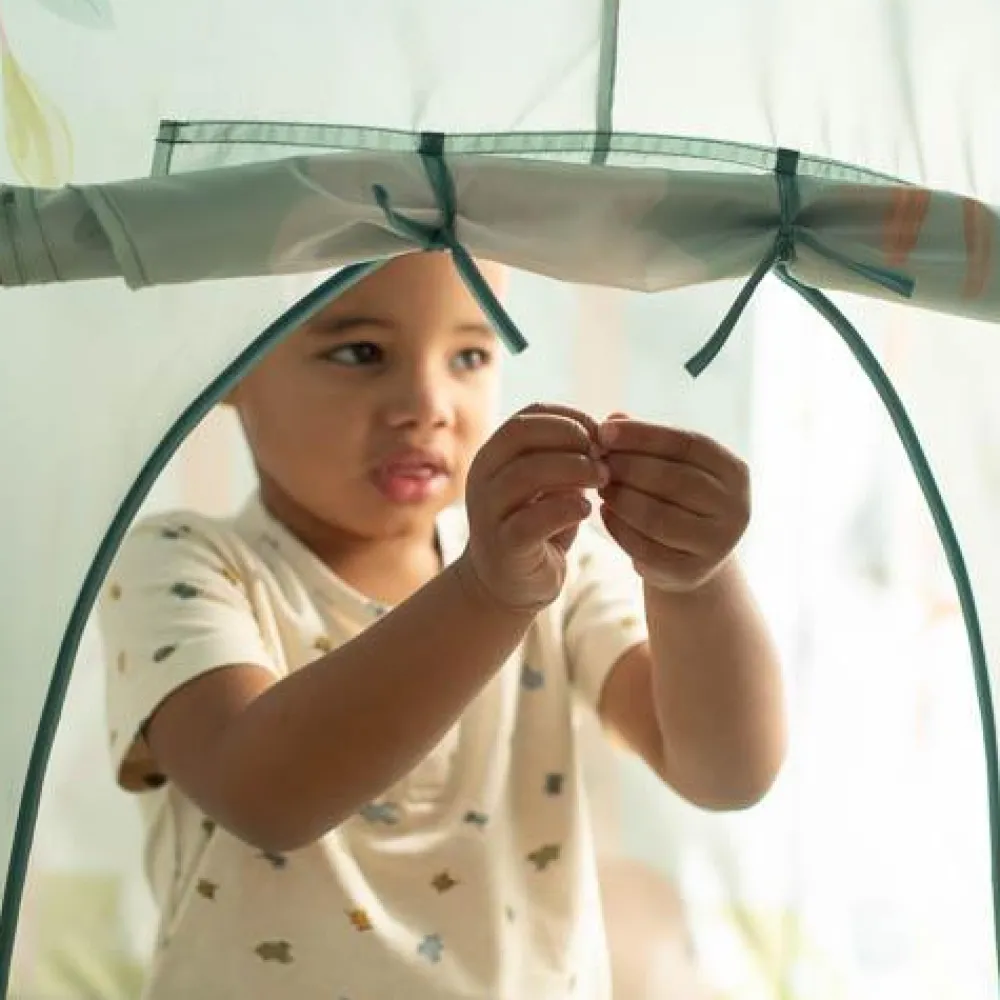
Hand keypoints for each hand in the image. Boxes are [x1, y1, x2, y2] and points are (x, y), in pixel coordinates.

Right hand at [461, 403, 607, 612]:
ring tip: (602, 478)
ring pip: (525, 474)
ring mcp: (488, 512)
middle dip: (569, 437)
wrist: (509, 584)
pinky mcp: (503, 546)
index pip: (527, 417)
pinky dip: (566, 509)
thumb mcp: (555, 483)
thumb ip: (573, 454)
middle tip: (603, 455)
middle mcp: (482, 478)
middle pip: (520, 435)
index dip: (568, 417)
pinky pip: (532, 520)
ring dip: (573, 469)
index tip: (601, 434)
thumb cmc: (539, 525)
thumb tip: (616, 420)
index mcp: (494, 455)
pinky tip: (588, 509)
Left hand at [596, 414, 750, 593]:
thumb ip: (645, 442)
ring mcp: (717, 544)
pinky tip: (605, 513)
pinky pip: (647, 548)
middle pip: (674, 480)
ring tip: (600, 487)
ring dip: (621, 499)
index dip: (644, 435)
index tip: (605, 430)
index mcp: (735, 471)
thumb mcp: (669, 466)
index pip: (688, 444)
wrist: (689, 555)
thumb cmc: (677, 498)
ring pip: (658, 517)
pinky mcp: (692, 572)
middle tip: (597, 462)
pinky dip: (619, 529)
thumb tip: (614, 417)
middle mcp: (735, 508)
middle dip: (628, 467)